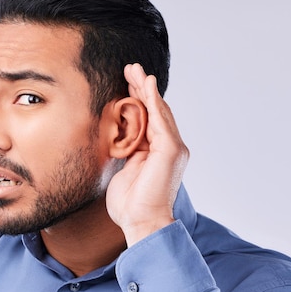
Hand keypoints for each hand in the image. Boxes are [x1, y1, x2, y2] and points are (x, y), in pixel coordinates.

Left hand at [106, 63, 189, 245]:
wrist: (141, 222)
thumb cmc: (130, 205)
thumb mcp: (124, 171)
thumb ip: (126, 153)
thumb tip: (116, 140)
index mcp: (158, 153)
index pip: (149, 120)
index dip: (138, 100)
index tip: (126, 83)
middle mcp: (170, 148)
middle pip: (155, 111)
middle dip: (142, 88)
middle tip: (130, 68)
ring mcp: (173, 148)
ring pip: (159, 111)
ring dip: (146, 89)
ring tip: (135, 70)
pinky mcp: (171, 150)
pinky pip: (160, 120)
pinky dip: (153, 100)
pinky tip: (146, 85)